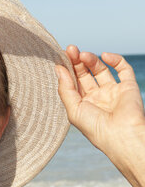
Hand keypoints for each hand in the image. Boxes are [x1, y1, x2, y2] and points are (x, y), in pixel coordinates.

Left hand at [56, 46, 144, 186]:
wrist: (123, 136)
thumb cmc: (96, 129)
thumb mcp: (73, 109)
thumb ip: (65, 88)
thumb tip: (58, 68)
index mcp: (83, 104)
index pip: (72, 82)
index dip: (67, 69)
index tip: (61, 56)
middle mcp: (97, 97)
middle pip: (85, 74)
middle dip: (77, 61)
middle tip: (71, 50)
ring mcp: (113, 91)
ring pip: (101, 69)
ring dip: (91, 59)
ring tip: (83, 55)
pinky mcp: (128, 87)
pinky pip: (123, 69)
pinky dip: (115, 60)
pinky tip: (105, 56)